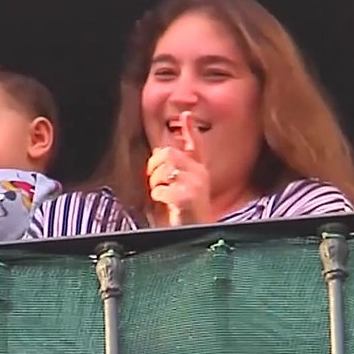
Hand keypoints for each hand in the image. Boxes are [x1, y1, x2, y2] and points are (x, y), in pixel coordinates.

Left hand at [147, 110, 210, 226]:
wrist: (195, 238)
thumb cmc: (184, 216)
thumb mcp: (180, 190)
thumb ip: (173, 172)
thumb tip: (159, 154)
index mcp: (198, 171)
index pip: (196, 145)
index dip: (191, 130)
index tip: (186, 115)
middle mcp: (200, 175)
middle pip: (170, 153)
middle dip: (155, 166)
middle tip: (154, 181)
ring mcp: (196, 185)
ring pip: (165, 167)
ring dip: (155, 182)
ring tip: (160, 195)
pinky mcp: (188, 197)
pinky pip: (162, 188)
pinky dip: (157, 195)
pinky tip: (164, 203)